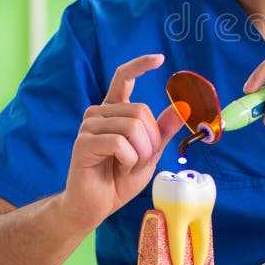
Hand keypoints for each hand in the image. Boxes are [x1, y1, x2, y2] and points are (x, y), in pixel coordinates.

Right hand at [60, 54, 183, 230]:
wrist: (96, 205)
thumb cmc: (120, 178)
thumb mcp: (150, 153)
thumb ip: (162, 130)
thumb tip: (181, 107)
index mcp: (114, 111)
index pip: (123, 78)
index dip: (140, 65)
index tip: (160, 58)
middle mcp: (99, 113)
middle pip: (140, 110)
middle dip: (150, 140)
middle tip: (139, 160)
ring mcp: (88, 127)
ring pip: (132, 127)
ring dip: (140, 152)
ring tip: (128, 166)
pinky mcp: (83, 143)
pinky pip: (119, 143)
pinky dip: (129, 159)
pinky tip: (119, 168)